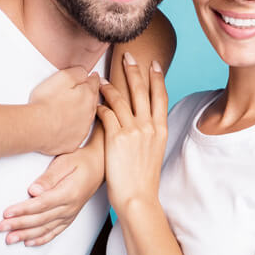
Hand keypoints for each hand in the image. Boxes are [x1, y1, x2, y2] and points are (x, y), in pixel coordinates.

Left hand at [0, 145, 102, 246]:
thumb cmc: (79, 160)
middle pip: (40, 219)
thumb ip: (49, 177)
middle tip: (1, 227)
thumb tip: (33, 191)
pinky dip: (41, 239)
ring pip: (45, 228)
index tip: (6, 213)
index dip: (22, 210)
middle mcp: (69, 207)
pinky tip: (28, 242)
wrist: (99, 166)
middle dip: (19, 224)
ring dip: (26, 235)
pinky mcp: (69, 217)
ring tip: (10, 239)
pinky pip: (55, 232)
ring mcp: (70, 214)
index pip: (41, 205)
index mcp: (68, 193)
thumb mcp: (65, 162)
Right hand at [29, 66, 99, 155]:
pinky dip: (74, 128)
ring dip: (81, 112)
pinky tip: (64, 125)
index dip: (92, 78)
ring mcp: (83, 129)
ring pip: (86, 117)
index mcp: (88, 95)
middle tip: (79, 92)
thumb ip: (78, 72)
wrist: (37, 127)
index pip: (95, 83)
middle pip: (93, 101)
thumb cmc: (46, 103)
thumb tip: (86, 73)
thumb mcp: (63, 77)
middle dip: (88, 95)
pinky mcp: (74, 142)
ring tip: (69, 108)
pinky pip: (77, 133)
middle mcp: (89, 113)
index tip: (91, 77)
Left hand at [96, 54, 167, 212]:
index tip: (155, 64)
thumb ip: (149, 135)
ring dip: (111, 86)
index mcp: (161, 130)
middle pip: (142, 91)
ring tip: (102, 79)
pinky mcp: (117, 138)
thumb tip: (143, 125)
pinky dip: (100, 106)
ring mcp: (134, 131)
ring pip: (122, 99)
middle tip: (128, 56)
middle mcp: (149, 127)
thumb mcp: (154, 153)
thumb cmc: (143, 180)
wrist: (138, 198)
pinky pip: (107, 114)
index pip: (161, 97)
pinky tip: (94, 103)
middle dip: (135, 71)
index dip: (157, 78)